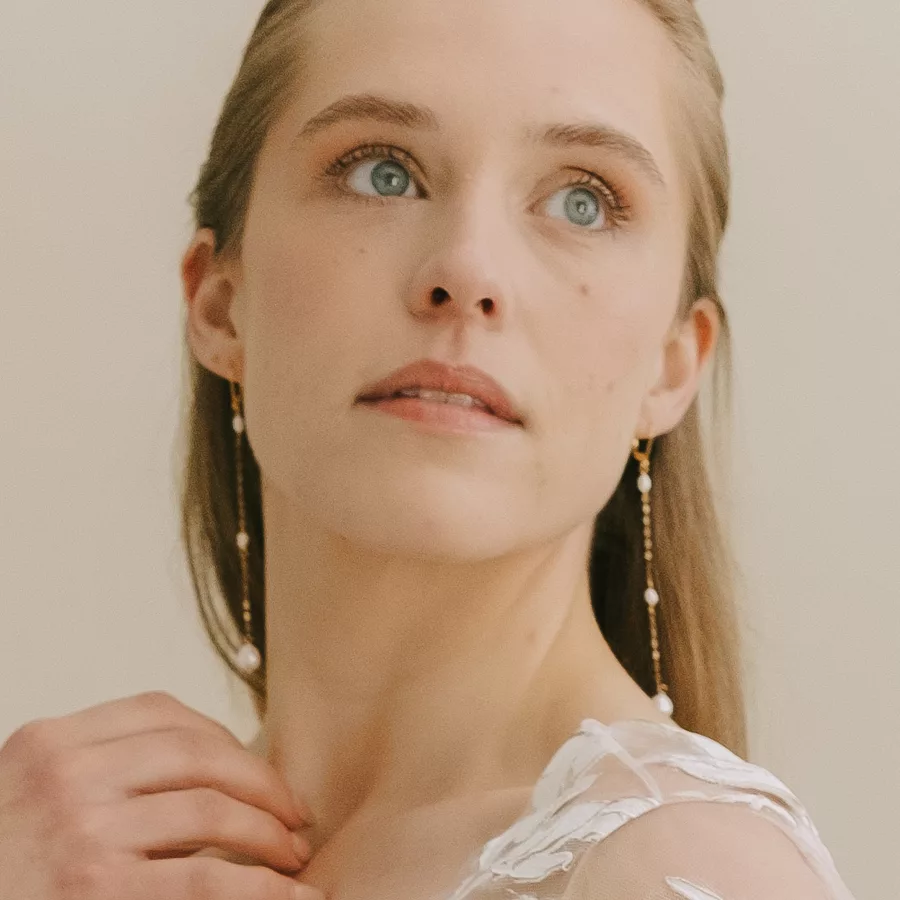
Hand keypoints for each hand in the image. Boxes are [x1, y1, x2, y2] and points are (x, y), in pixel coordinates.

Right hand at [0, 691, 324, 899]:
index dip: (224, 736)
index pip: (163, 712)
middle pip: (198, 753)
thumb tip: (204, 776)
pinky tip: (293, 897)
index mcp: (52, 742)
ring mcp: (84, 832)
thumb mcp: (28, 793)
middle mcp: (68, 776)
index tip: (253, 765)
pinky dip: (261, 888)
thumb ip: (98, 770)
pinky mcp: (97, 891)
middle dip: (262, 782)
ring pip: (211, 810)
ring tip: (293, 853)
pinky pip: (204, 881)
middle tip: (295, 812)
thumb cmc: (1, 863)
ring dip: (269, 832)